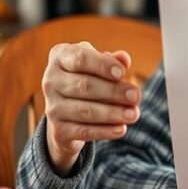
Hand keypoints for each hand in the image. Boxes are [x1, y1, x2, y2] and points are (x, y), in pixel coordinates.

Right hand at [42, 41, 140, 176]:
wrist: (67, 112)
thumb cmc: (87, 78)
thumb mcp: (97, 65)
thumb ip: (111, 61)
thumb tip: (124, 59)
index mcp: (60, 57)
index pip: (80, 58)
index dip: (102, 65)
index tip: (122, 73)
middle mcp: (50, 80)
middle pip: (84, 86)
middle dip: (113, 92)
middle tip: (136, 96)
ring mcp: (52, 106)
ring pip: (85, 111)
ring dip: (112, 113)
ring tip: (134, 114)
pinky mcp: (58, 129)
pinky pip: (84, 131)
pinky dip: (104, 131)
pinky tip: (121, 129)